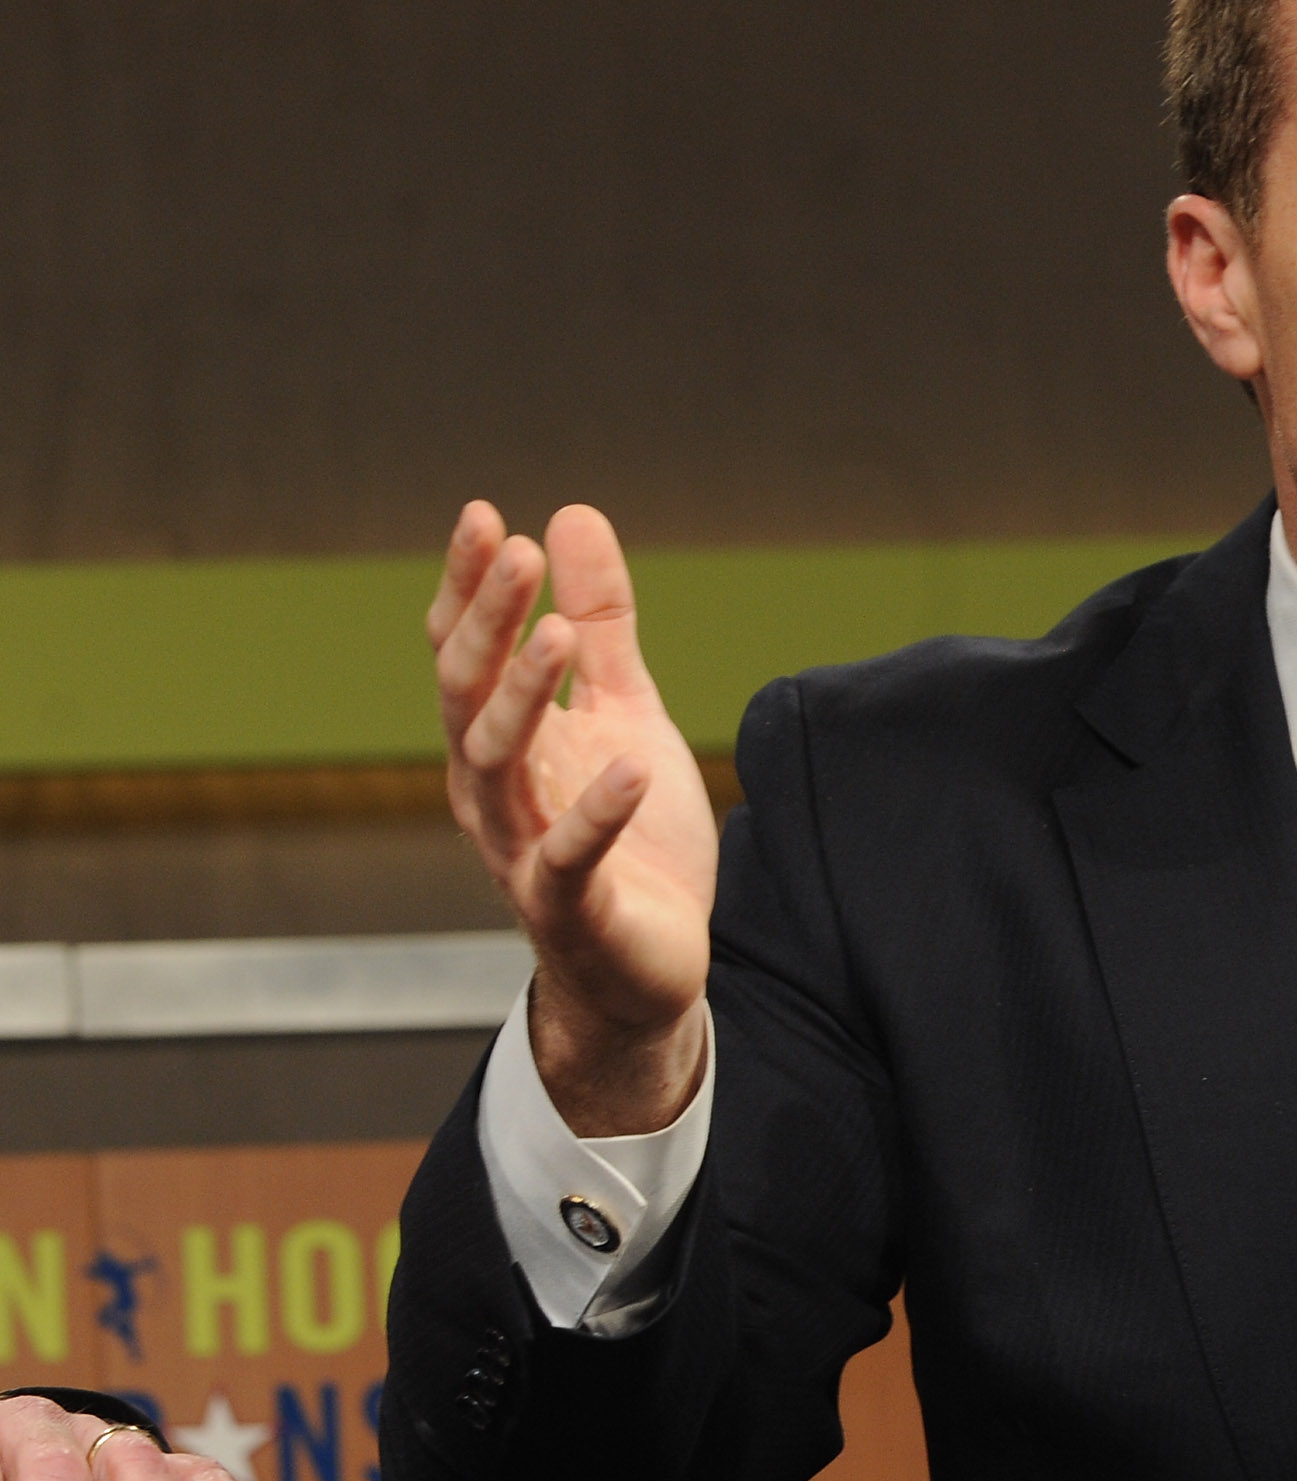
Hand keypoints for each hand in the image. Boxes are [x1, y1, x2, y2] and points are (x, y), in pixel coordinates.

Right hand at [430, 502, 718, 1133]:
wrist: (647, 965)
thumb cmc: (629, 836)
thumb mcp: (623, 711)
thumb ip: (601, 625)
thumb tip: (570, 516)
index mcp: (498, 740)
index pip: (464, 651)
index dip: (469, 586)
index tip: (486, 515)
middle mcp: (491, 790)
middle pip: (466, 695)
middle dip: (488, 622)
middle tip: (519, 551)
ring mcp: (520, 850)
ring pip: (499, 765)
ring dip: (524, 697)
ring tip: (560, 634)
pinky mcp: (568, 908)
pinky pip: (570, 858)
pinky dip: (597, 813)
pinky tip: (631, 766)